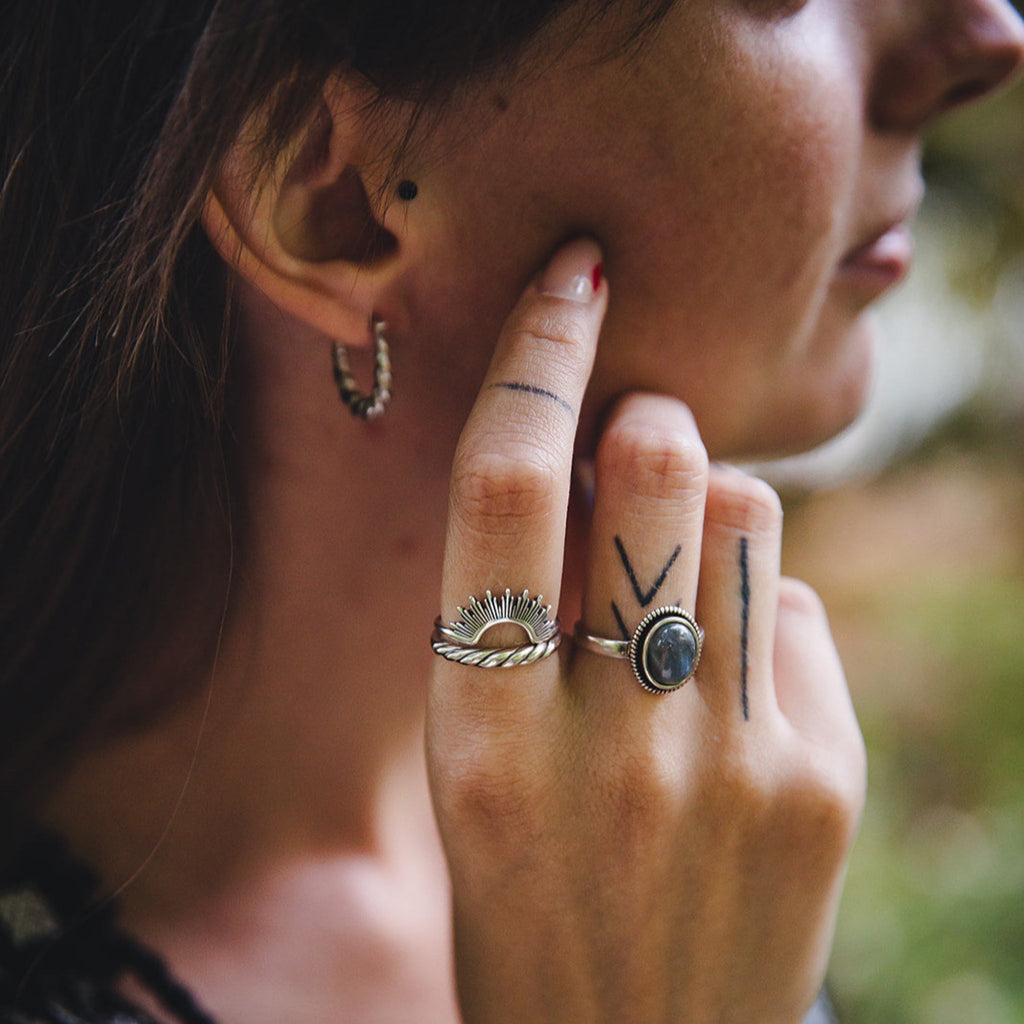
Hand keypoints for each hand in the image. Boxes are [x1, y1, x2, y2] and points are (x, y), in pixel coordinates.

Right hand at [426, 239, 865, 1023]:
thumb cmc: (532, 899)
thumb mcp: (474, 771)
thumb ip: (520, 615)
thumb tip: (608, 456)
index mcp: (480, 737)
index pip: (508, 486)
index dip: (541, 353)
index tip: (578, 270)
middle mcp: (606, 741)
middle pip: (656, 461)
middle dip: (650, 419)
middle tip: (638, 441)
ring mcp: (730, 763)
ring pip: (749, 514)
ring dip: (712, 514)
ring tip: (678, 597)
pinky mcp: (823, 781)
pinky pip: (798, 608)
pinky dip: (763, 616)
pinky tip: (731, 698)